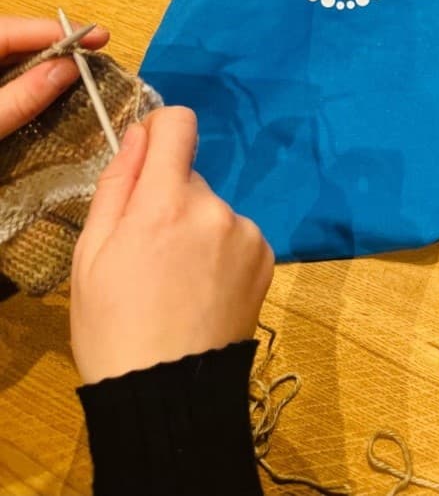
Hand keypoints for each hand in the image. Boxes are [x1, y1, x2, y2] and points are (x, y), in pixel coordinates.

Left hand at [0, 15, 108, 139]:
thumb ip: (24, 96)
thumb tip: (70, 68)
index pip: (18, 29)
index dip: (61, 31)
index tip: (100, 36)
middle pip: (16, 37)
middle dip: (55, 44)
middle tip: (96, 49)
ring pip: (10, 51)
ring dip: (42, 59)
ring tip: (77, 65)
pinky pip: (2, 67)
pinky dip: (24, 73)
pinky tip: (43, 80)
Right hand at [70, 107, 274, 383]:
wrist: (171, 391)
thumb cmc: (115, 325)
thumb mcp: (92, 254)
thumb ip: (118, 183)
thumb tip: (139, 133)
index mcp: (165, 203)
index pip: (180, 124)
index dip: (161, 130)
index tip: (150, 154)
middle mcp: (215, 209)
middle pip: (190, 177)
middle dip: (169, 200)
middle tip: (150, 253)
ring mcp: (247, 233)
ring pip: (213, 208)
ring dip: (197, 227)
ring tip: (178, 280)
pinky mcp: (267, 255)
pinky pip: (237, 233)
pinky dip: (222, 250)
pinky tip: (205, 288)